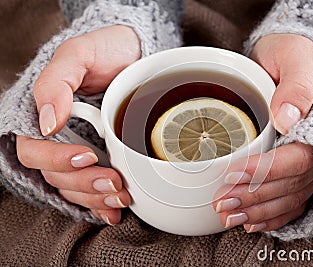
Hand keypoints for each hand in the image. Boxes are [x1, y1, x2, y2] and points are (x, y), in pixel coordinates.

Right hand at [16, 25, 140, 224]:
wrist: (135, 56)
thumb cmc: (105, 50)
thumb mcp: (79, 54)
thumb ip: (56, 82)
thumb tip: (47, 122)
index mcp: (43, 115)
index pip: (33, 150)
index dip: (56, 160)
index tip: (86, 156)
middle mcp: (58, 138)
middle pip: (55, 175)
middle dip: (84, 184)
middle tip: (113, 181)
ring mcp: (78, 150)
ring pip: (73, 188)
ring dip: (95, 198)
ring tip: (121, 196)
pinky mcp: (99, 159)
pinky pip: (91, 191)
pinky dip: (101, 205)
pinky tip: (113, 210)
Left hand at [213, 34, 312, 231]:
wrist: (292, 55)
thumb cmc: (293, 52)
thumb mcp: (295, 56)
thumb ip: (297, 84)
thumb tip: (288, 117)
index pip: (297, 158)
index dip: (266, 171)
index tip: (232, 174)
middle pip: (291, 184)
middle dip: (254, 197)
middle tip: (221, 203)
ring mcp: (312, 161)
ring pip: (289, 197)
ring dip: (258, 211)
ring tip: (228, 217)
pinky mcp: (298, 167)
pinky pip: (293, 199)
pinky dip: (273, 216)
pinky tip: (251, 222)